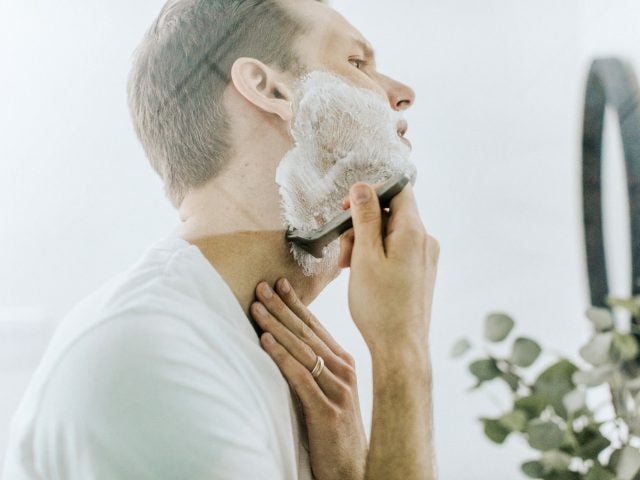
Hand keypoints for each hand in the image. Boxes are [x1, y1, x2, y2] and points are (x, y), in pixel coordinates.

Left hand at [252, 278, 367, 479]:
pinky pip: (299, 377)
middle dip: (282, 307)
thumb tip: (286, 346)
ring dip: (276, 326)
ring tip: (257, 307)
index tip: (280, 283)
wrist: (354, 469)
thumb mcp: (329, 393)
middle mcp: (344, 371)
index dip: (296, 304)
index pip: (316, 327)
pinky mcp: (327, 411)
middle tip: (261, 287)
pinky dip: (280, 356)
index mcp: (344, 364)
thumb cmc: (336, 431)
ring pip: (302, 350)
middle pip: (307, 333)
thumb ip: (314, 369)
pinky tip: (264, 341)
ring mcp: (338, 390)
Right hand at [340, 182, 438, 354]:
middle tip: (344, 250)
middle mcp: (425, 241)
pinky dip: (376, 256)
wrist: (400, 347)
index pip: (398, 190)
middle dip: (362, 224)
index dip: (371, 192)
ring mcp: (424, 257)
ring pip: (390, 234)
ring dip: (366, 242)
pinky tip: (362, 274)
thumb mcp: (365, 256)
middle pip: (391, 213)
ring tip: (349, 267)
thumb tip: (362, 187)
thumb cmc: (380, 306)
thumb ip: (365, 218)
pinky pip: (396, 251)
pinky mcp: (420, 272)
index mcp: (413, 232)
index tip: (347, 208)